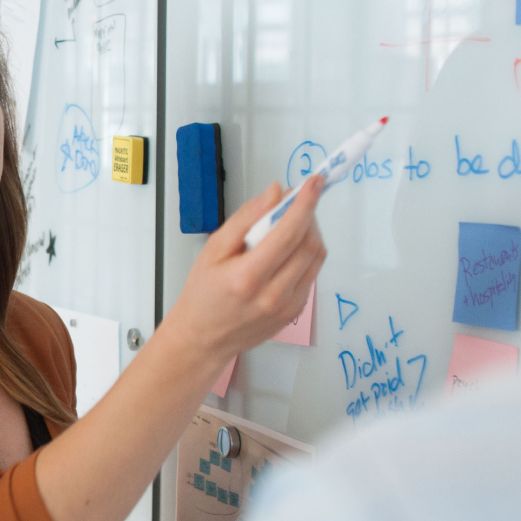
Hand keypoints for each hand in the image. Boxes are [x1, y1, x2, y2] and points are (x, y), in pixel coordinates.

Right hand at [163, 177, 327, 370]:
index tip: (314, 182)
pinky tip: (287, 250)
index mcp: (248, 277)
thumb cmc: (203, 294)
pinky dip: (305, 253)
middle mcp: (273, 294)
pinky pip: (312, 273)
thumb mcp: (214, 249)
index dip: (305, 203)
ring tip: (291, 223)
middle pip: (309, 243)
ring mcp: (288, 306)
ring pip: (316, 257)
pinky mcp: (296, 311)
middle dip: (308, 214)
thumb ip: (245, 219)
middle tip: (296, 201)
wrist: (204, 338)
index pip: (288, 232)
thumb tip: (274, 194)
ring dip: (311, 232)